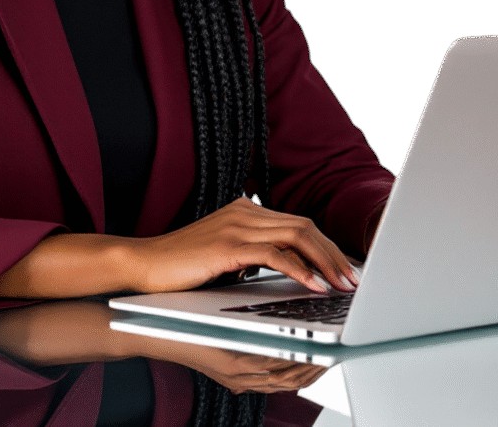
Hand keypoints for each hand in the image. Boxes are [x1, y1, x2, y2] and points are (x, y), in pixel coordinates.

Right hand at [127, 197, 358, 294]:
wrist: (144, 265)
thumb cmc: (182, 268)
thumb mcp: (225, 257)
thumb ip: (252, 255)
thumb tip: (289, 270)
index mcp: (245, 211)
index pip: (298, 224)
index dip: (327, 247)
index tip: (345, 270)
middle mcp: (244, 211)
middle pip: (304, 227)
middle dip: (334, 254)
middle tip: (353, 280)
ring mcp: (236, 225)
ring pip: (297, 236)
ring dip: (326, 262)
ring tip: (342, 285)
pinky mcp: (228, 245)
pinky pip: (275, 254)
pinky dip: (300, 270)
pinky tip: (314, 286)